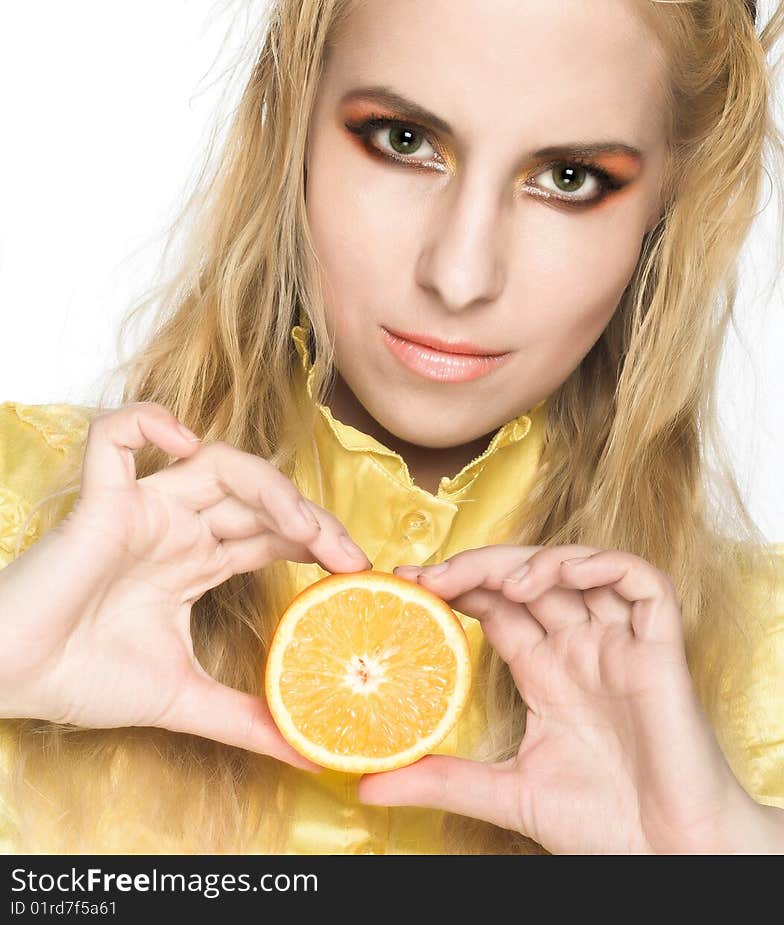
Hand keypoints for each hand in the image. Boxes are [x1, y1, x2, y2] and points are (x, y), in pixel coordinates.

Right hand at [0, 401, 370, 768]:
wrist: (13, 682)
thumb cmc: (83, 679)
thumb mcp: (183, 699)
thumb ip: (244, 719)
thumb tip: (306, 751)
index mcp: (195, 560)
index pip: (272, 531)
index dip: (318, 539)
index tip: (359, 571)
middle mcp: (176, 526)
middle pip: (258, 495)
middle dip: (310, 517)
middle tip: (348, 555)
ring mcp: (141, 508)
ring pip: (214, 461)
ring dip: (267, 484)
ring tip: (300, 526)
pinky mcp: (100, 501)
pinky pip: (116, 437)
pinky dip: (147, 423)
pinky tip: (185, 442)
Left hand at [358, 544, 774, 853]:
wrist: (671, 857)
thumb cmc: (604, 826)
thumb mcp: (507, 793)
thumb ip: (443, 780)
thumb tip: (368, 785)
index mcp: (548, 671)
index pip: (498, 606)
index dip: (458, 586)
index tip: (407, 583)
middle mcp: (582, 648)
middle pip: (530, 578)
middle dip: (481, 567)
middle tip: (432, 575)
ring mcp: (622, 643)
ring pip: (581, 566)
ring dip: (536, 560)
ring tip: (495, 582)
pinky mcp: (661, 648)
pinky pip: (641, 581)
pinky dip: (600, 565)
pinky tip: (557, 579)